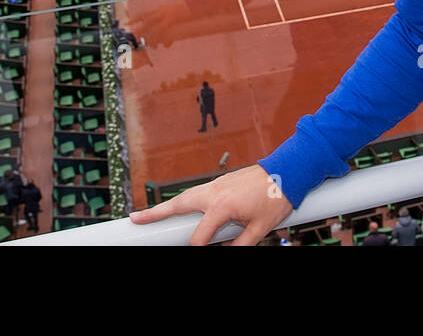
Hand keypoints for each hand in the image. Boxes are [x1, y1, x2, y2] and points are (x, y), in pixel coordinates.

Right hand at [129, 164, 292, 245]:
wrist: (288, 170)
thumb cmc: (276, 198)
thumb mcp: (260, 229)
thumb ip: (240, 245)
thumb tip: (224, 252)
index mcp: (223, 206)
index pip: (199, 236)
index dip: (197, 247)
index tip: (194, 249)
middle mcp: (214, 192)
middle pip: (178, 205)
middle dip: (155, 214)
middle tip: (133, 220)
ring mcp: (216, 184)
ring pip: (185, 196)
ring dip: (166, 205)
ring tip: (146, 215)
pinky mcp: (221, 181)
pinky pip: (196, 192)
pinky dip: (183, 199)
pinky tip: (178, 207)